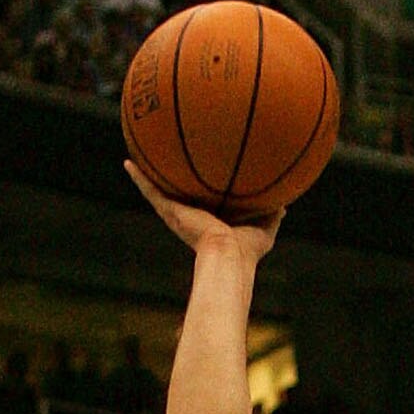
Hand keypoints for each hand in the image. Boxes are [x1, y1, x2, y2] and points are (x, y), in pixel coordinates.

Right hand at [123, 163, 283, 261]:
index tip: (194, 178)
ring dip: (146, 177)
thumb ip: (273, 214)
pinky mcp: (170, 212)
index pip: (201, 204)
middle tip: (162, 163)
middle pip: (177, 196)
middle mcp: (190, 218)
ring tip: (134, 158)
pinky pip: (151, 191)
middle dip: (170, 182)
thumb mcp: (265, 227)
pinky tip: (128, 162)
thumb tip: (285, 204)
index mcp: (209, 222)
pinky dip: (139, 177)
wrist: (229, 255)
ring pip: (158, 192)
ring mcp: (177, 215)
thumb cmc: (247, 250)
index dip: (198, 193)